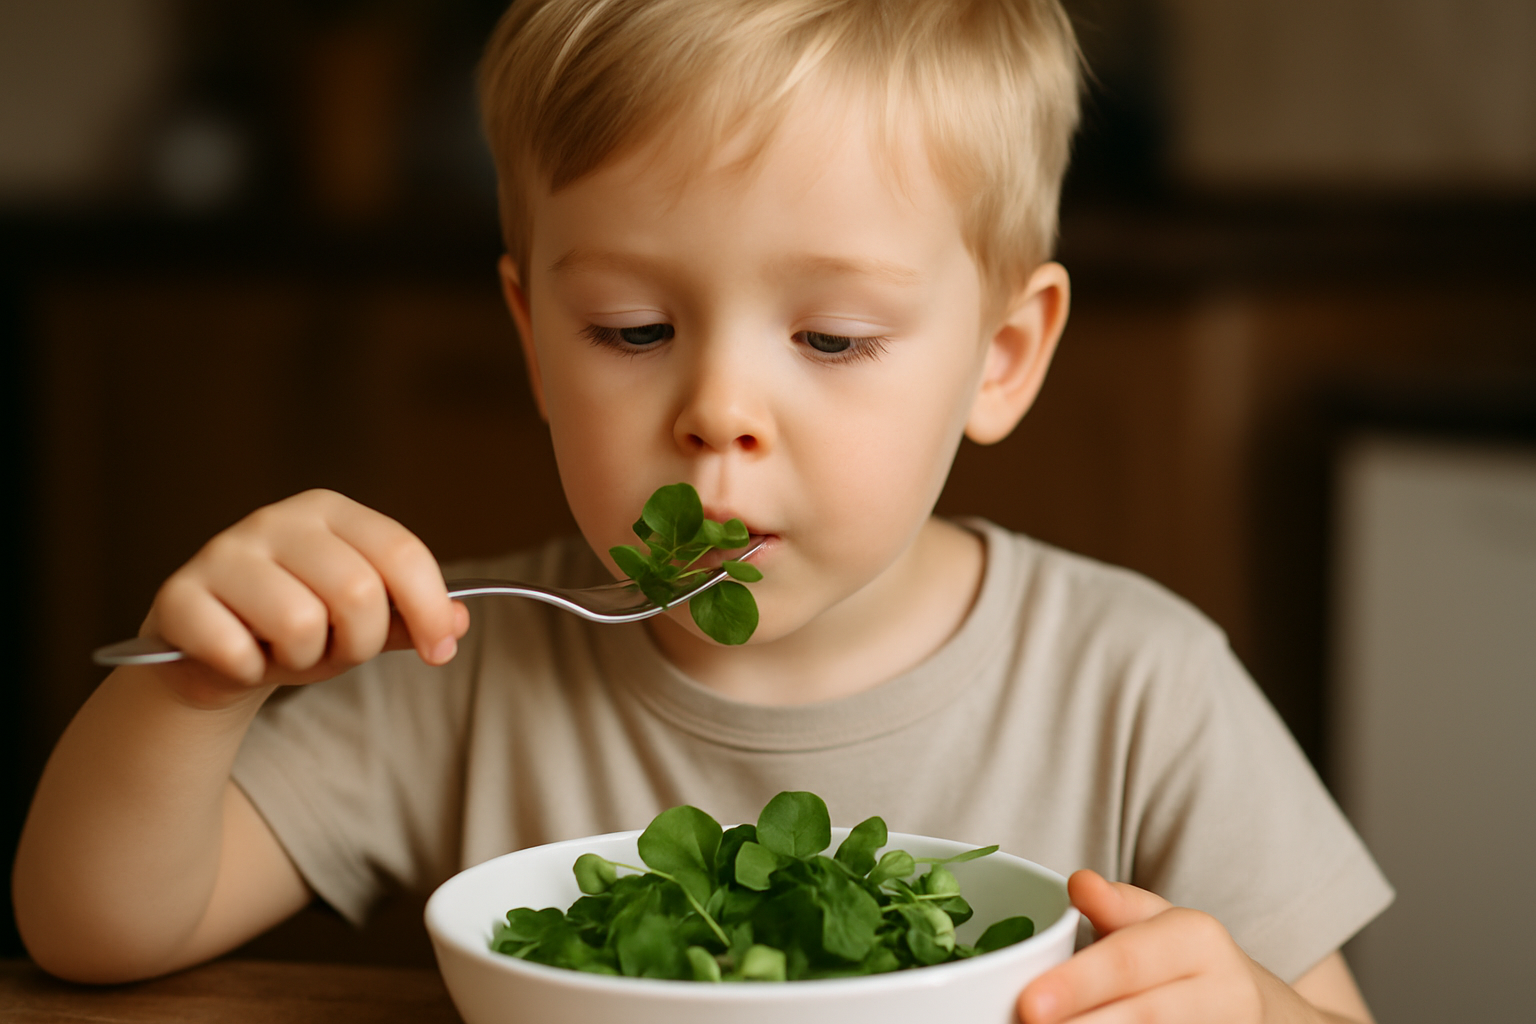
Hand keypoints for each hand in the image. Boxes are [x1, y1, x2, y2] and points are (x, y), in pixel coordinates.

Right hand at [140, 489, 469, 707]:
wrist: (211, 655)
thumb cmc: (298, 626)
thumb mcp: (364, 621)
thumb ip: (413, 618)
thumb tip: (459, 621)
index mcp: (329, 511)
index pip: (400, 552)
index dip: (431, 609)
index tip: (442, 653)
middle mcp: (275, 519)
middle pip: (358, 593)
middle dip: (359, 643)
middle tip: (334, 651)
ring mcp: (222, 552)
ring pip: (300, 624)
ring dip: (302, 660)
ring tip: (284, 650)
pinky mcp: (178, 595)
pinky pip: (238, 651)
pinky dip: (249, 672)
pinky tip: (239, 658)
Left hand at [1017, 870, 1347, 1023]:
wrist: (1261, 1010)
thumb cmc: (1186, 962)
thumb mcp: (1159, 923)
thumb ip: (1116, 906)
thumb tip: (1079, 882)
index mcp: (1199, 939)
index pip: (1127, 963)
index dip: (1076, 986)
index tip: (1028, 1004)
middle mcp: (1226, 991)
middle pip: (1145, 1016)